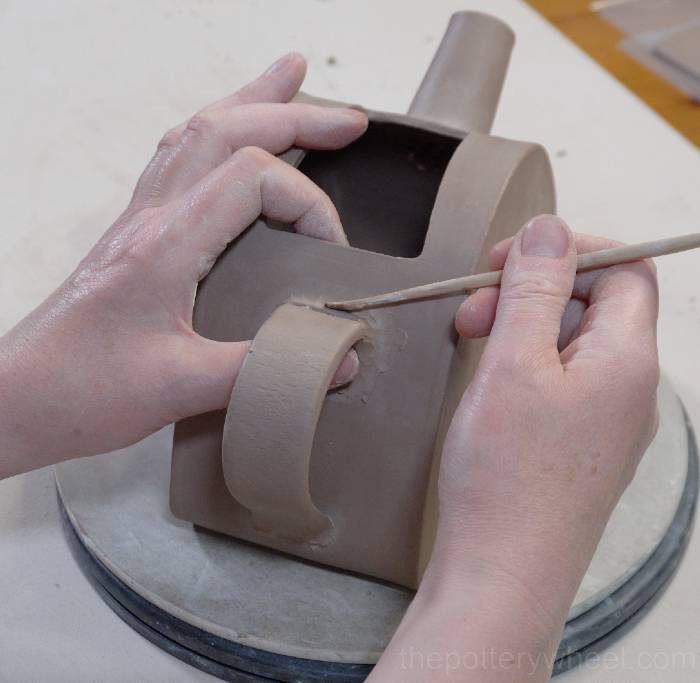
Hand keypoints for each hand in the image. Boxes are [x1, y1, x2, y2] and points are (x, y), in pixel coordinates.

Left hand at [0, 53, 366, 476]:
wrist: (19, 398)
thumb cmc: (85, 392)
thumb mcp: (180, 388)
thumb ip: (263, 371)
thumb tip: (339, 360)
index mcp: (165, 243)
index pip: (253, 179)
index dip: (309, 205)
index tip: (334, 250)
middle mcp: (152, 217)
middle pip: (225, 131)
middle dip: (295, 117)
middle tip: (349, 121)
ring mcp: (140, 219)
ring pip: (197, 133)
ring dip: (250, 103)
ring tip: (292, 82)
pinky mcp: (137, 234)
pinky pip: (178, 160)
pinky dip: (215, 133)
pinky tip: (230, 134)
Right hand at [370, 215, 658, 681]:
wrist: (501, 571)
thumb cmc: (506, 476)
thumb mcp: (514, 364)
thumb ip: (535, 290)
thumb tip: (551, 228)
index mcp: (628, 359)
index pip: (623, 268)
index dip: (567, 251)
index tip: (507, 261)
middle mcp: (630, 386)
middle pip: (592, 302)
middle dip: (529, 291)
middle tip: (472, 312)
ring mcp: (607, 416)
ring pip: (570, 339)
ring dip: (520, 326)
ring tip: (470, 343)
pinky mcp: (580, 440)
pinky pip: (560, 377)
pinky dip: (522, 362)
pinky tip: (488, 380)